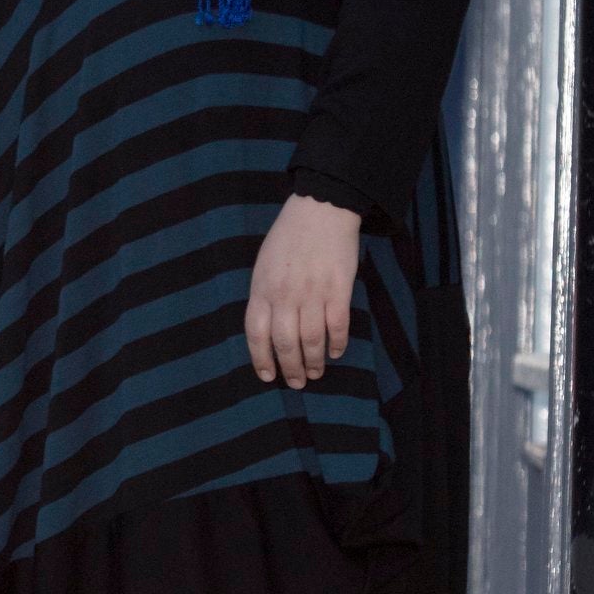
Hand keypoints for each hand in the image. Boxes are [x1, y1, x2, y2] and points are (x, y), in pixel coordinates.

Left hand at [244, 194, 360, 389]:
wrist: (320, 211)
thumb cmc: (288, 237)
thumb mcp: (264, 265)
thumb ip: (264, 296)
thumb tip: (267, 329)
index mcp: (262, 289)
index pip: (255, 334)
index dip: (261, 359)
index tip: (268, 375)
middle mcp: (285, 295)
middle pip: (284, 343)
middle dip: (290, 368)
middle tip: (297, 382)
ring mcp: (312, 294)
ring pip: (311, 340)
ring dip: (314, 362)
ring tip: (316, 373)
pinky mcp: (338, 290)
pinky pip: (337, 326)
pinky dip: (337, 344)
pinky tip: (336, 352)